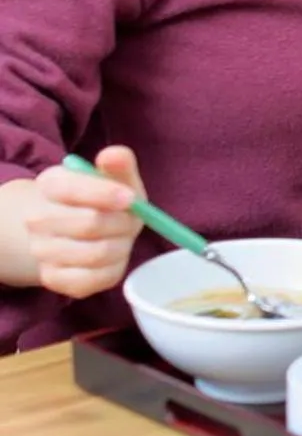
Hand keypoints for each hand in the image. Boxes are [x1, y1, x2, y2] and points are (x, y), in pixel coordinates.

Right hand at [25, 147, 145, 299]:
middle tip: (130, 220)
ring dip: (121, 246)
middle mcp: (37, 219)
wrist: (81, 228)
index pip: (72, 189)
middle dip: (123, 223)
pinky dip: (111, 269)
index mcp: (51, 185)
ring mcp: (42, 250)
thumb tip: (113, 155)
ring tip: (120, 238)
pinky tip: (112, 257)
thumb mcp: (116, 178)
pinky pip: (90, 280)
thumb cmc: (106, 200)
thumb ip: (119, 165)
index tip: (130, 198)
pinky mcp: (53, 278)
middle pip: (90, 224)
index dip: (105, 194)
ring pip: (95, 254)